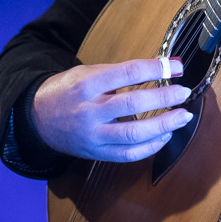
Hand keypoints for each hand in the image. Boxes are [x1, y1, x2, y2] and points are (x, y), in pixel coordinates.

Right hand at [31, 59, 192, 161]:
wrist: (36, 118)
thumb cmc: (66, 91)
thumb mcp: (86, 72)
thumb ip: (119, 73)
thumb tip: (159, 69)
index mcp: (87, 84)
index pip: (128, 73)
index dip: (157, 69)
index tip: (177, 66)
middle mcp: (89, 111)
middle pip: (134, 104)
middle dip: (165, 98)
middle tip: (184, 92)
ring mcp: (93, 135)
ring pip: (134, 134)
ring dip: (164, 125)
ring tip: (183, 117)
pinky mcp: (96, 153)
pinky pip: (128, 154)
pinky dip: (150, 147)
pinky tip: (164, 136)